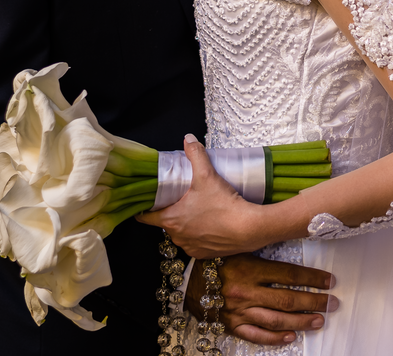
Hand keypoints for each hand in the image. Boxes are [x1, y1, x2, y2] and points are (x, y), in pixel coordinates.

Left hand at [138, 134, 271, 257]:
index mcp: (170, 219)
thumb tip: (188, 139)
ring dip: (185, 223)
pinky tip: (208, 223)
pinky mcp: (203, 254)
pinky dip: (198, 235)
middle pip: (165, 222)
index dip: (144, 208)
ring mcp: (190, 247)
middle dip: (170, 211)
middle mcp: (177, 236)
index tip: (146, 201)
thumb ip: (195, 154)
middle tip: (180, 198)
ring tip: (197, 209)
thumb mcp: (207, 175)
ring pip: (180, 233)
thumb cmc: (224, 204)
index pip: (145, 217)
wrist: (248, 228)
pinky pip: (194, 243)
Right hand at [186, 253, 338, 345]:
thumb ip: (264, 250)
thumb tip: (292, 242)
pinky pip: (256, 335)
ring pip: (277, 319)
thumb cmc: (216, 260)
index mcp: (250, 268)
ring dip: (301, 321)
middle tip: (332, 303)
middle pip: (287, 299)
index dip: (312, 278)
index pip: (289, 274)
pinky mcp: (231, 324)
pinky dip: (275, 338)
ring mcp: (239, 310)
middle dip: (314, 301)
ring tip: (319, 320)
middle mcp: (246, 291)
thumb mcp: (240, 248)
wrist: (187, 279)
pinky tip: (291, 337)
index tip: (329, 281)